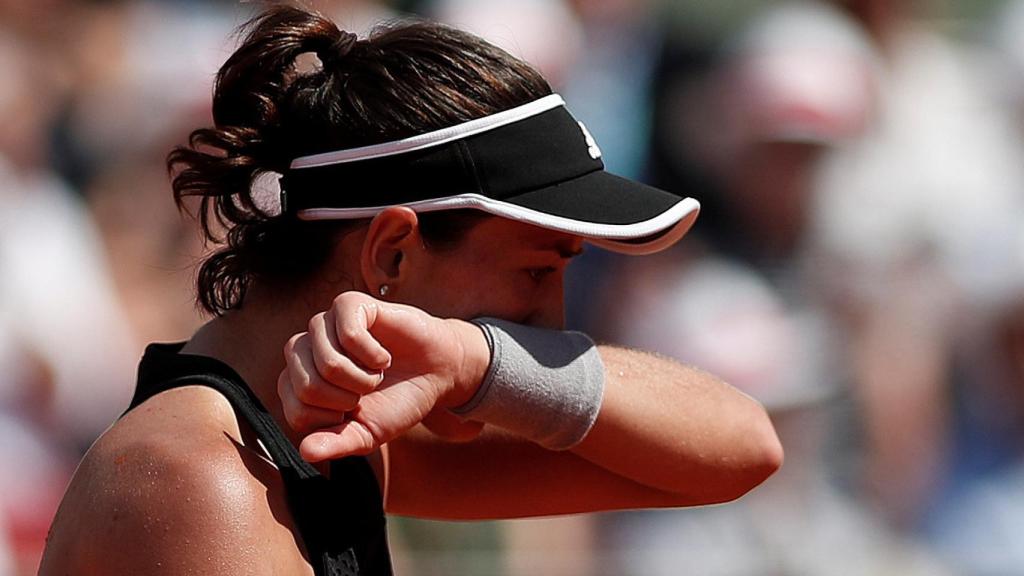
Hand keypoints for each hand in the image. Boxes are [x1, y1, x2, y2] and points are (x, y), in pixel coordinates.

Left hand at [278, 291, 487, 461]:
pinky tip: (382, 356)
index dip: (334, 419)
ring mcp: (324, 325)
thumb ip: (336, 444)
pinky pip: (347, 333)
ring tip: (376, 374)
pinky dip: (373, 354)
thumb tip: (306, 452)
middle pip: (308, 387)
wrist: (436, 373)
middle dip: (348, 398)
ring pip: (327, 362)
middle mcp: (304, 352)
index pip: (297, 412)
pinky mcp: (348, 305)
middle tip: (368, 391)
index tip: (355, 411)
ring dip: (362, 377)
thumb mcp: (367, 434)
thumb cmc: (396, 401)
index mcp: (299, 384)